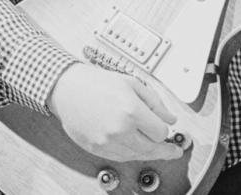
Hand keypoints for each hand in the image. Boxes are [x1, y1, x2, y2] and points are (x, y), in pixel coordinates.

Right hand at [48, 63, 183, 161]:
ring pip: (137, 155)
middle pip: (152, 149)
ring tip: (155, 149)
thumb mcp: (131, 83)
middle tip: (173, 151)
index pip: (160, 132)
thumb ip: (155, 102)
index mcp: (131, 110)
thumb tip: (171, 119)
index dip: (164, 130)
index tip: (164, 127)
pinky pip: (121, 157)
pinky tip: (135, 147)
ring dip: (147, 152)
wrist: (66, 89)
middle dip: (164, 149)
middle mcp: (120, 129)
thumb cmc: (96, 83)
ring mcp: (107, 142)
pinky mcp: (97, 148)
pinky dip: (131, 153)